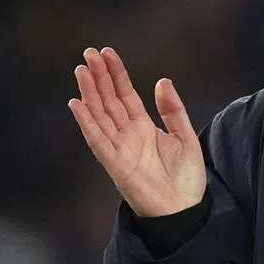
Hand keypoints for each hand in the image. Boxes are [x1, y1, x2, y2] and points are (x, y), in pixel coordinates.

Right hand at [68, 46, 206, 217]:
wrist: (185, 211)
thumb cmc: (186, 178)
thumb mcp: (185, 137)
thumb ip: (173, 110)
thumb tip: (162, 81)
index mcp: (143, 128)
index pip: (125, 95)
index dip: (116, 74)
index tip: (107, 53)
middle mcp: (127, 136)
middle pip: (108, 101)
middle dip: (98, 77)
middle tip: (88, 53)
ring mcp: (119, 149)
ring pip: (99, 116)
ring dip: (89, 93)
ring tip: (81, 70)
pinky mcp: (115, 164)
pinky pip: (98, 140)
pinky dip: (87, 122)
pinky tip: (78, 104)